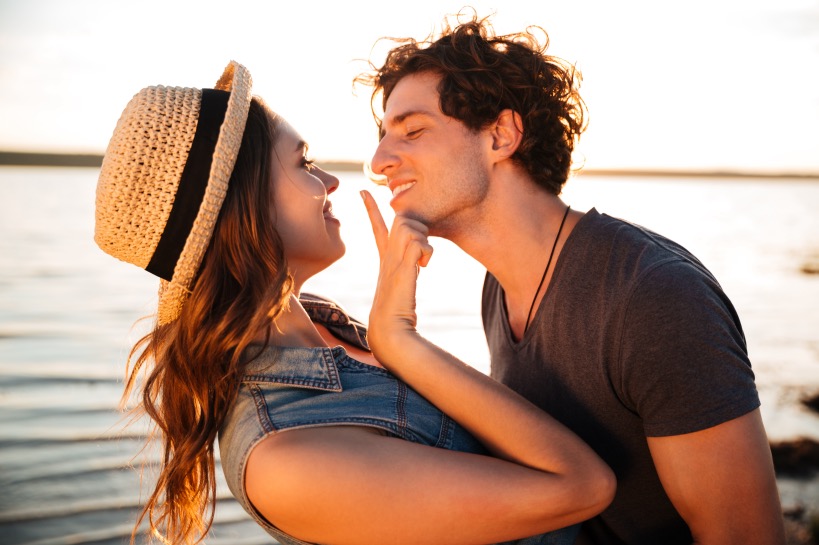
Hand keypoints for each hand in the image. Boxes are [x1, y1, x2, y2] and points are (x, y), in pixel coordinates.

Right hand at [361, 190, 432, 360]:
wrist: (389, 329)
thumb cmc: (396, 314)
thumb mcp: (401, 287)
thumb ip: (406, 271)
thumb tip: (417, 264)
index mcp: (384, 260)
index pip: (378, 227)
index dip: (371, 209)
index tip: (363, 191)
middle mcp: (387, 257)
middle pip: (399, 219)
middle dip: (416, 224)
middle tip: (424, 249)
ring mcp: (393, 261)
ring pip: (408, 226)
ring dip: (423, 238)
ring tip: (425, 260)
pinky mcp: (403, 268)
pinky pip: (419, 242)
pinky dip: (427, 250)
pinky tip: (426, 266)